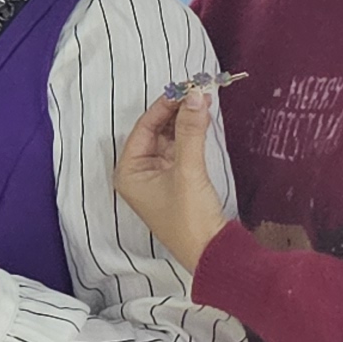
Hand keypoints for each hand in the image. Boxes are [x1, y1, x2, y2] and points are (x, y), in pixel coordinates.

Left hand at [117, 89, 232, 270]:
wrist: (214, 254)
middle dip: (176, 112)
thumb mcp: (189, 170)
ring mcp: (158, 179)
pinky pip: (181, 152)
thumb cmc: (190, 216)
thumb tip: (196, 95)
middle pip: (155, 132)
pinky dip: (191, 137)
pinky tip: (202, 120)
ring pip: (169, 141)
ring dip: (185, 122)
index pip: (142, 129)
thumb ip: (191, 131)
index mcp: (128, 172)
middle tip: (197, 90)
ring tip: (203, 100)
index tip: (184, 87)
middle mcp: (138, 174)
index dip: (163, 106)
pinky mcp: (178, 184)